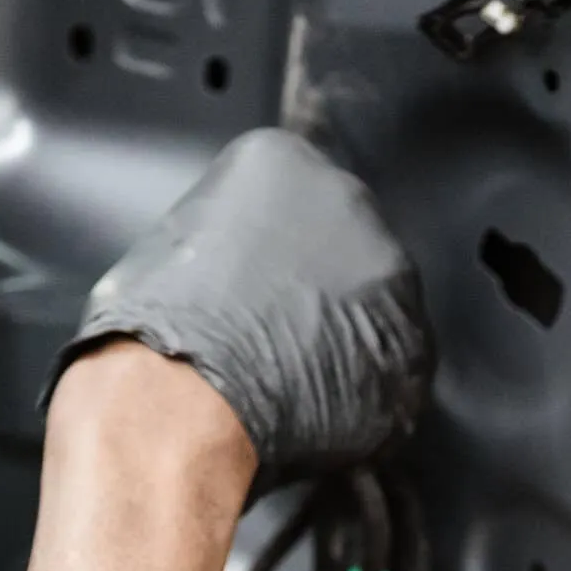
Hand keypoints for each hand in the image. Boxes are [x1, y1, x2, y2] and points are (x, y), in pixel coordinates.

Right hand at [50, 128, 432, 481]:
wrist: (179, 398)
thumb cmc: (158, 327)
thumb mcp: (173, 244)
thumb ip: (230, 236)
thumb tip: (238, 269)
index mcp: (284, 162)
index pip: (298, 201)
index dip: (277, 253)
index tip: (260, 284)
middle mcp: (349, 203)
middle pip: (346, 247)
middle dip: (321, 290)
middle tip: (279, 333)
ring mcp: (390, 274)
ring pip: (376, 308)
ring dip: (347, 341)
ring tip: (295, 379)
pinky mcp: (411, 345)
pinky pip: (396, 369)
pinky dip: (365, 393)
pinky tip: (318, 409)